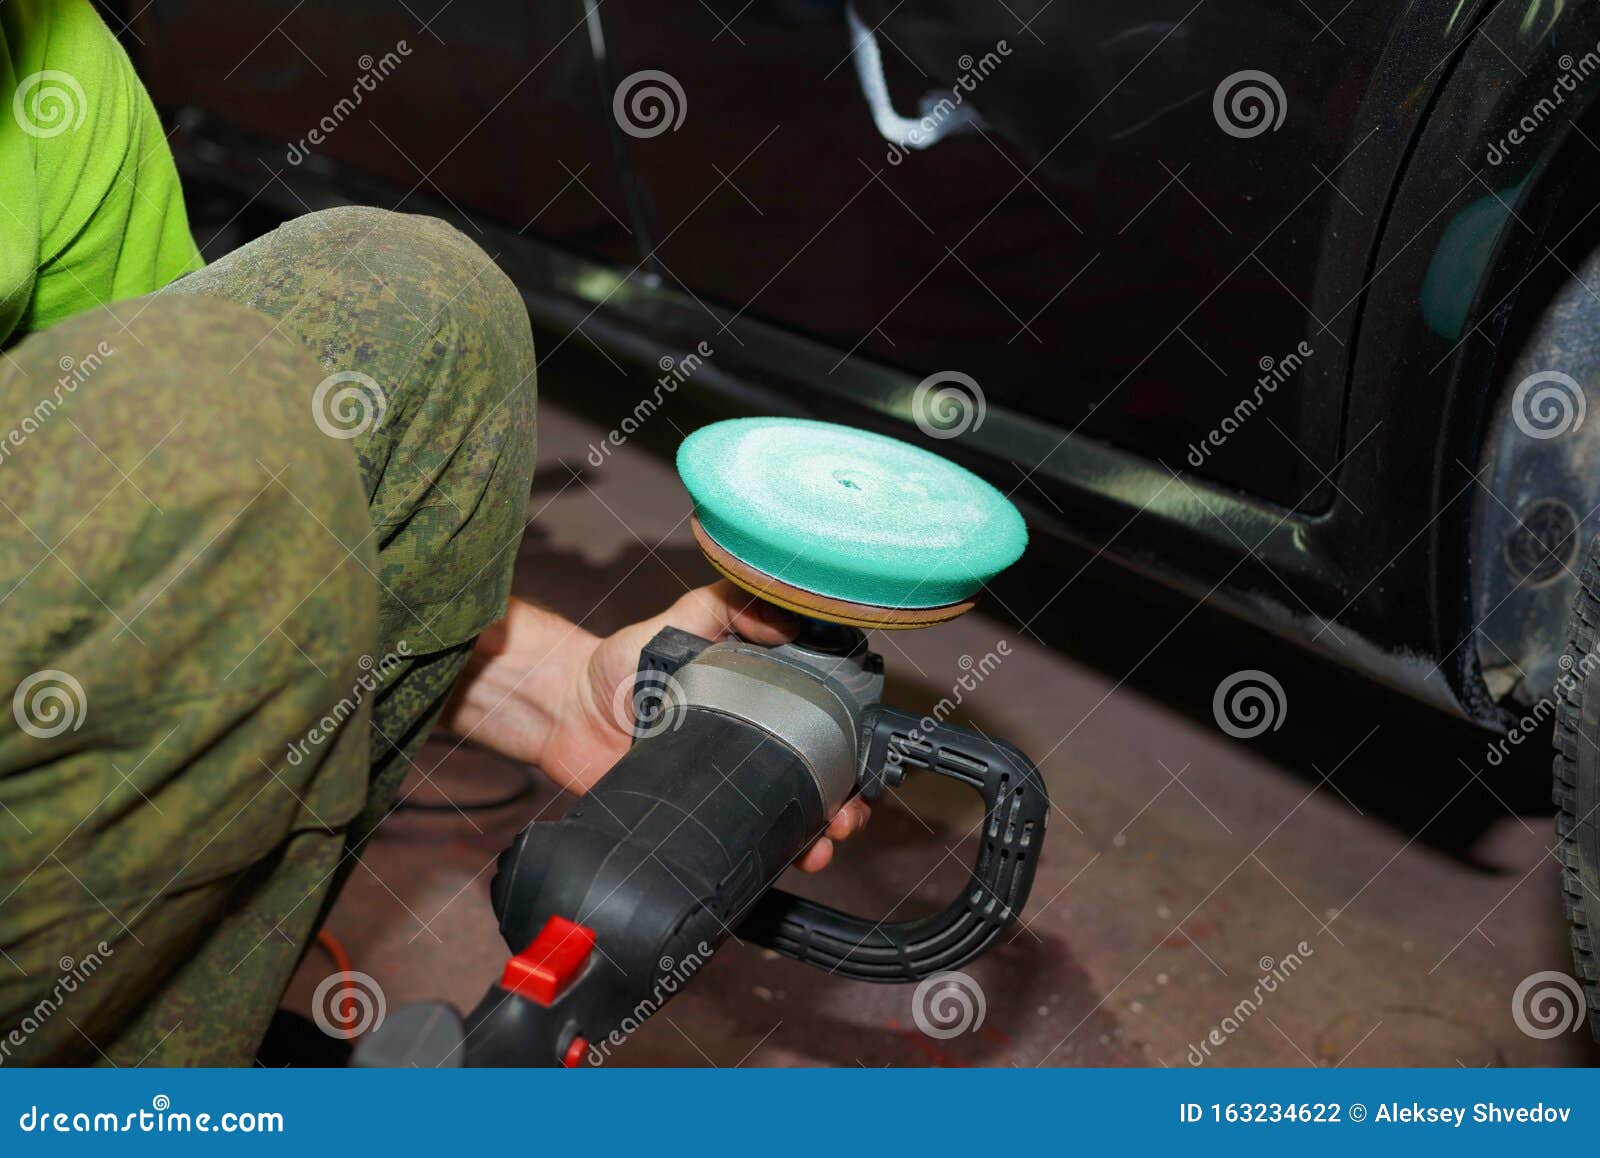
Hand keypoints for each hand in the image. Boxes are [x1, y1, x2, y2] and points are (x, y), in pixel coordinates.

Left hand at [442, 581, 870, 870]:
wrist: (566, 714)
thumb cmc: (623, 662)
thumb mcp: (683, 619)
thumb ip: (730, 606)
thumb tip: (787, 620)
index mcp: (765, 692)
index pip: (827, 717)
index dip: (853, 739)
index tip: (864, 756)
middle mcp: (758, 739)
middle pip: (822, 774)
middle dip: (847, 799)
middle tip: (847, 812)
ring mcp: (735, 782)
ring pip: (795, 812)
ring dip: (821, 832)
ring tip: (822, 842)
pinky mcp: (706, 817)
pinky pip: (750, 840)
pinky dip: (778, 852)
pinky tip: (792, 858)